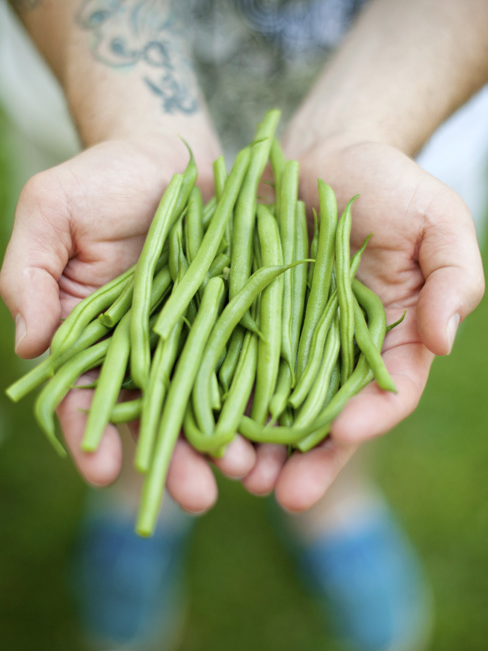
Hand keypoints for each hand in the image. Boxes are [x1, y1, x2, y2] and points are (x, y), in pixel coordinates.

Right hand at [0, 133, 255, 507]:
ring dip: (224, 444)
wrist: (173, 153)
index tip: (102, 468)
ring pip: (209, 405)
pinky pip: (252, 368)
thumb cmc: (103, 178)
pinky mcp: (239, 323)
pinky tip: (279, 430)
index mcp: (92, 336)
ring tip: (245, 474)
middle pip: (156, 417)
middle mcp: (144, 351)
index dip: (89, 434)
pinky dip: (262, 400)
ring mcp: (196, 341)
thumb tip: (27, 345)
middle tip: (197, 497)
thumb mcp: (52, 210)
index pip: (84, 396)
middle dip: (173, 461)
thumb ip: (30, 273)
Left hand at [242, 137, 484, 509]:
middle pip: (324, 420)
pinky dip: (214, 397)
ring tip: (234, 473)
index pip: (387, 394)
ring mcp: (288, 344)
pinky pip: (227, 367)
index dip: (368, 418)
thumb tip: (443, 340)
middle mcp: (337, 355)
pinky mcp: (243, 324)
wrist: (321, 156)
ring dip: (255, 446)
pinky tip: (197, 424)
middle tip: (281, 493)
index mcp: (389, 342)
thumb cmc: (389, 185)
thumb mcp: (438, 221)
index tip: (343, 433)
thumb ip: (453, 277)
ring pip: (271, 407)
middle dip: (305, 460)